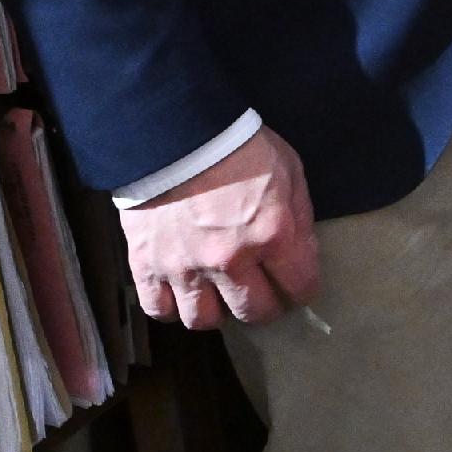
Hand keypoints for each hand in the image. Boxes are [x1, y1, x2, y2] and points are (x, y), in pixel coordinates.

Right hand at [121, 127, 318, 331]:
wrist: (175, 131)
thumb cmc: (240, 146)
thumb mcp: (290, 170)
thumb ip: (298, 215)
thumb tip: (300, 252)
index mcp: (272, 235)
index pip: (300, 286)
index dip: (304, 289)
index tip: (299, 286)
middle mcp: (230, 260)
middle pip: (254, 312)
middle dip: (265, 307)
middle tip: (263, 294)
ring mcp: (186, 267)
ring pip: (203, 320)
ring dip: (217, 312)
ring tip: (220, 296)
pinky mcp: (147, 265)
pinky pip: (158, 309)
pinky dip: (170, 307)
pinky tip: (181, 294)